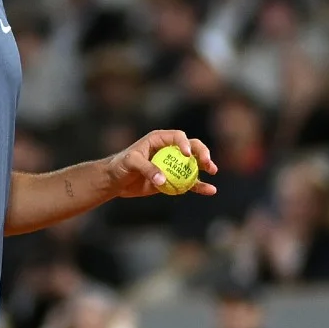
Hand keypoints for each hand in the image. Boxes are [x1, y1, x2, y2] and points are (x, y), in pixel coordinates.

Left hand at [101, 130, 217, 199]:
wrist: (115, 181)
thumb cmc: (120, 165)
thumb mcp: (131, 163)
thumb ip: (147, 169)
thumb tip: (163, 180)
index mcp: (160, 139)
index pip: (178, 137)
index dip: (185, 143)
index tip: (187, 155)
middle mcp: (169, 149)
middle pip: (192, 147)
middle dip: (202, 153)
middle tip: (207, 163)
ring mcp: (173, 165)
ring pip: (194, 164)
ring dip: (205, 167)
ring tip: (213, 171)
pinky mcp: (173, 179)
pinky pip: (189, 182)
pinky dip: (200, 186)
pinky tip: (211, 190)